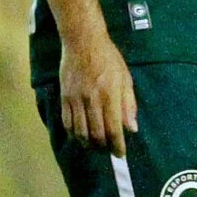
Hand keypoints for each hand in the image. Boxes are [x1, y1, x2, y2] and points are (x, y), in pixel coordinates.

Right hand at [58, 30, 137, 155]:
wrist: (83, 42)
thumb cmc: (109, 59)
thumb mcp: (126, 79)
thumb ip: (129, 105)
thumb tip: (132, 128)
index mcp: (110, 95)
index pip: (114, 128)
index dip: (117, 145)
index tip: (121, 154)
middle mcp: (92, 99)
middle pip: (96, 134)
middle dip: (103, 147)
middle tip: (108, 151)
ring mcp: (76, 99)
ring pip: (80, 131)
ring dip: (88, 144)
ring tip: (94, 147)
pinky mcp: (64, 97)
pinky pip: (67, 122)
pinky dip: (73, 134)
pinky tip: (79, 136)